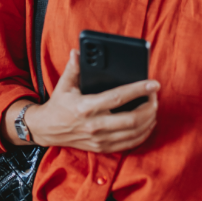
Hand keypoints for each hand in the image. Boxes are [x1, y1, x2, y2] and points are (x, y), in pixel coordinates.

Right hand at [6, 50, 158, 153]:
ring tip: (154, 107)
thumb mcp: (64, 85)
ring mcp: (99, 139)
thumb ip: (73, 68)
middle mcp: (94, 125)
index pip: (118, 98)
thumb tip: (77, 52)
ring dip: (149, 120)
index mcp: (85, 107)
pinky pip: (129, 143)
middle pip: (132, 119)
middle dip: (149, 107)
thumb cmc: (58, 105)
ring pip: (134, 133)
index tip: (153, 84)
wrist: (46, 130)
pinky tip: (148, 123)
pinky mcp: (102, 148)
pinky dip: (143, 134)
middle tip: (155, 95)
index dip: (138, 90)